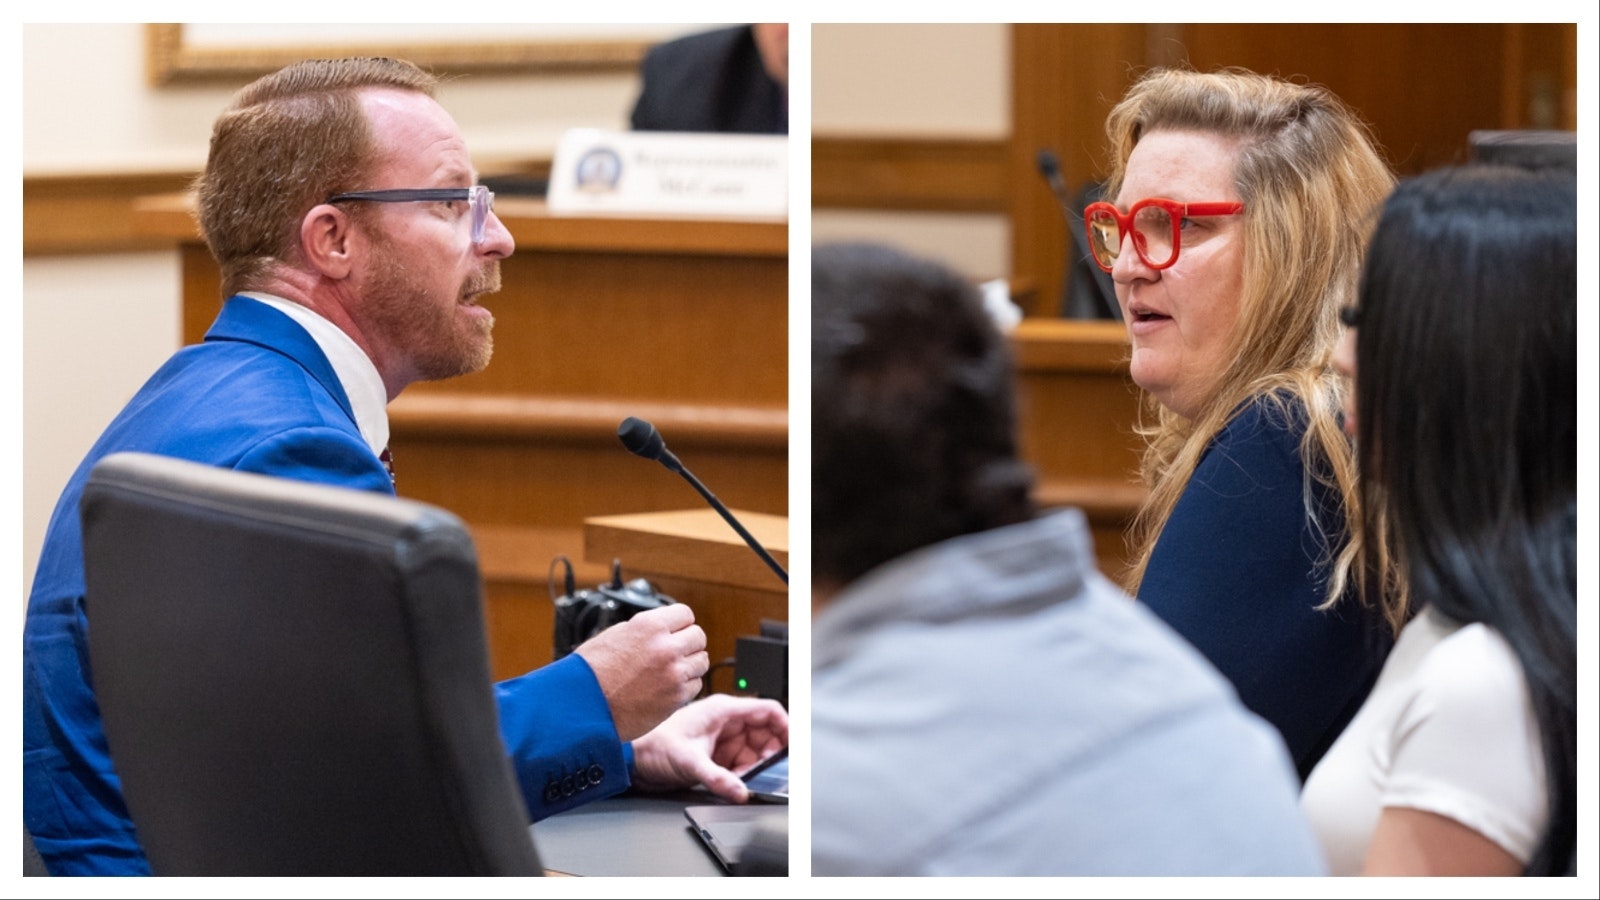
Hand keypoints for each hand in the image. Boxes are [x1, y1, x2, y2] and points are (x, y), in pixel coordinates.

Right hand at [573, 604, 707, 741]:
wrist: (584, 707)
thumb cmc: (592, 673)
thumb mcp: (615, 635)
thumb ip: (646, 630)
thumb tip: (664, 627)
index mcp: (650, 626)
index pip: (686, 614)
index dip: (680, 624)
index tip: (676, 631)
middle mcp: (666, 647)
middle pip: (698, 637)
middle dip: (688, 643)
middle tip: (675, 653)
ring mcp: (674, 673)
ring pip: (701, 661)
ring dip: (690, 665)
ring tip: (670, 671)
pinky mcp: (676, 697)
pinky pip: (695, 685)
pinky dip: (685, 686)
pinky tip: (667, 688)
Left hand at [630, 694, 788, 802]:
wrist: (631, 758)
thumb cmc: (652, 745)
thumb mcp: (689, 762)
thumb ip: (717, 778)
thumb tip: (740, 791)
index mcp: (723, 710)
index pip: (767, 710)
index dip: (786, 726)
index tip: (794, 746)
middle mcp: (726, 721)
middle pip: (766, 732)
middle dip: (772, 752)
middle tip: (771, 770)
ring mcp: (722, 738)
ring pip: (755, 750)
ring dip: (757, 766)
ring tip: (747, 779)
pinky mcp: (717, 755)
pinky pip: (742, 764)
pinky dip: (744, 774)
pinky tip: (736, 783)